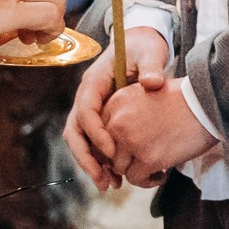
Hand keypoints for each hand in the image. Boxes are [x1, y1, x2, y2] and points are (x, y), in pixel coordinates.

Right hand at [61, 26, 170, 191]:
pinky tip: (116, 176)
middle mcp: (86, 96)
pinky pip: (93, 142)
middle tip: (104, 180)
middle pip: (75, 131)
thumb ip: (151, 66)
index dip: (96, 134)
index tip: (113, 152)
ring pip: (80, 141)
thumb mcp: (149, 51)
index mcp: (94, 81)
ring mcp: (91, 108)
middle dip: (86, 158)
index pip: (86, 111)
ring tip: (110, 185)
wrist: (140, 43)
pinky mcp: (99, 117)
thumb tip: (153, 83)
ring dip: (91, 164)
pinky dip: (100, 160)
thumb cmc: (144, 46)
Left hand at [106, 80, 217, 187]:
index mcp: (117, 102)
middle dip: (123, 160)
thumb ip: (127, 112)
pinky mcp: (148, 158)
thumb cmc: (183, 99)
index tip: (127, 151)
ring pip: (121, 168)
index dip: (112, 146)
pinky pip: (136, 180)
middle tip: (140, 163)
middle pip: (107, 153)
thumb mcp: (147, 94)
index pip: (100, 133)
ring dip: (136, 172)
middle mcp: (118, 121)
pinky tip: (162, 174)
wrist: (208, 104)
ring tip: (155, 168)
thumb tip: (116, 143)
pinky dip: (148, 181)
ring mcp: (132, 141)